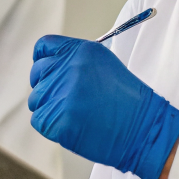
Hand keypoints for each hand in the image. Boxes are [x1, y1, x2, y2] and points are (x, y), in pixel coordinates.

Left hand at [28, 34, 178, 178]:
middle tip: (68, 99)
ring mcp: (60, 94)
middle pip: (37, 74)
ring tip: (77, 114)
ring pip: (36, 99)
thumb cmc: (128, 101)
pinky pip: (39, 120)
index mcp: (80, 51)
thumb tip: (53, 66)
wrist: (143, 130)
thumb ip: (76, 61)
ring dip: (50, 107)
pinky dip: (52, 125)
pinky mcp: (55, 119)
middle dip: (47, 86)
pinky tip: (73, 125)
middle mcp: (67, 68)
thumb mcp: (105, 65)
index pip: (44, 47)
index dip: (44, 61)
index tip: (48, 71)